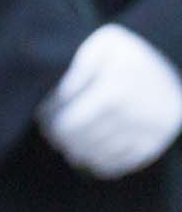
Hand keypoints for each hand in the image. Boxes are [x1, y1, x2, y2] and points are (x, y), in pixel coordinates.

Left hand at [37, 24, 181, 179]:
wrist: (177, 67)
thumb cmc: (129, 54)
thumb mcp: (104, 45)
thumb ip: (78, 67)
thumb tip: (60, 97)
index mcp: (113, 91)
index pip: (65, 123)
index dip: (48, 123)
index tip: (43, 119)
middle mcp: (131, 116)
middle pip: (77, 143)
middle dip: (59, 138)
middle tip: (52, 133)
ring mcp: (145, 133)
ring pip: (95, 156)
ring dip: (76, 152)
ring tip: (70, 141)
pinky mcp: (154, 145)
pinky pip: (117, 166)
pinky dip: (98, 164)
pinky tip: (89, 153)